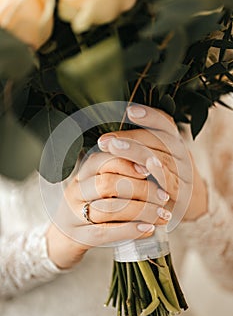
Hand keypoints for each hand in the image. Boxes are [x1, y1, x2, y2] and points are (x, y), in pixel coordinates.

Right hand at [46, 151, 170, 268]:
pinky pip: (105, 232)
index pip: (103, 160)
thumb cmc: (89, 208)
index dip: (128, 163)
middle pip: (108, 184)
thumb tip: (154, 170)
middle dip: (140, 189)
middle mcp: (75, 190)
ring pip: (109, 208)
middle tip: (163, 197)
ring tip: (162, 215)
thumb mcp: (98, 188)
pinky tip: (148, 229)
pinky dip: (130, 230)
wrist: (61, 239)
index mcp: (82, 173)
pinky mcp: (78, 237)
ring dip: (142, 211)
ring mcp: (74, 214)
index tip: (150, 169)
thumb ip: (118, 176)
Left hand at [98, 105, 207, 226]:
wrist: (188, 204)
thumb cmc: (162, 177)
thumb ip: (140, 145)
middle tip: (106, 139)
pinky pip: (171, 180)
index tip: (130, 111)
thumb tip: (111, 134)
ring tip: (114, 147)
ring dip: (136, 151)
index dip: (149, 116)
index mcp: (174, 141)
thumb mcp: (156, 158)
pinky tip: (146, 165)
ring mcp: (183, 173)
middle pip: (160, 140)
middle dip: (131, 137)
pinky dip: (160, 172)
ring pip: (163, 157)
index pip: (165, 123)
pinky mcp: (182, 192)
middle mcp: (181, 154)